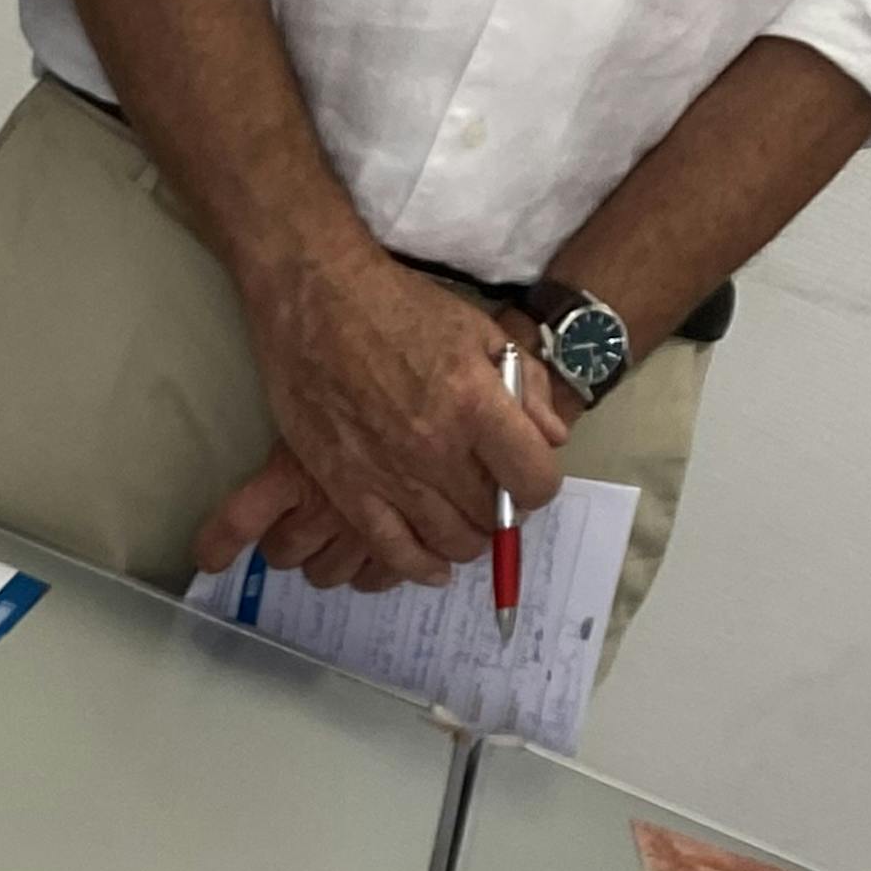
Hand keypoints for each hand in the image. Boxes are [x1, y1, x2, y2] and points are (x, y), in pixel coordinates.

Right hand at [203, 242, 570, 586]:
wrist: (318, 302)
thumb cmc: (401, 309)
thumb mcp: (480, 331)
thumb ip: (525, 386)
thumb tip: (552, 437)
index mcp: (476, 405)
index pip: (533, 479)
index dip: (539, 484)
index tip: (528, 476)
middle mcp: (437, 448)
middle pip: (491, 516)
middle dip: (502, 512)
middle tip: (493, 495)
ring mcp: (390, 475)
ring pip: (448, 541)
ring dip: (467, 540)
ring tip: (464, 522)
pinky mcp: (348, 490)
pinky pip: (392, 550)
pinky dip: (419, 567)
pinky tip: (433, 568)